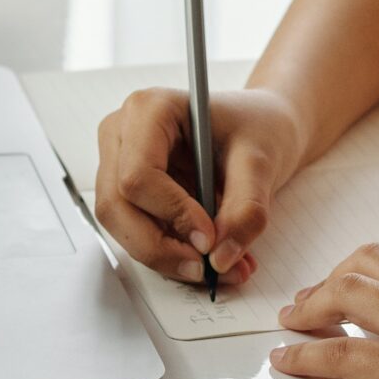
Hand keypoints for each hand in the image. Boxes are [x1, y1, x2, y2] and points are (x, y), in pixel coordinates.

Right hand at [92, 86, 304, 287]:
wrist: (261, 128)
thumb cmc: (257, 127)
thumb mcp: (262, 162)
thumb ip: (246, 209)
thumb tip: (222, 257)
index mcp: (150, 109)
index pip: (138, 175)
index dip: (171, 213)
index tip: (209, 237)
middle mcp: (123, 135)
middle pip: (116, 206)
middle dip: (160, 247)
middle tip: (206, 268)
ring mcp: (119, 164)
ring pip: (122, 227)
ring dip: (167, 256)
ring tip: (219, 267)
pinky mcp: (129, 194)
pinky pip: (138, 233)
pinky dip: (172, 254)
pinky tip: (211, 259)